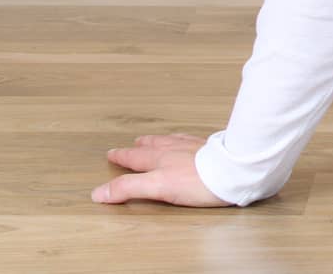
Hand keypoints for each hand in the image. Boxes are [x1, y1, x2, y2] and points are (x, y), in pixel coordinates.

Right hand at [93, 133, 230, 205]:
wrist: (234, 170)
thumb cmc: (198, 182)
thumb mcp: (157, 188)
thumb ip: (128, 189)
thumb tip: (98, 193)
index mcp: (160, 160)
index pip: (135, 160)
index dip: (122, 158)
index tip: (111, 154)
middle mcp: (175, 150)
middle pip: (151, 147)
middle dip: (138, 148)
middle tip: (130, 145)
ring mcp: (194, 147)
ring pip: (170, 141)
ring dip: (158, 141)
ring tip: (151, 140)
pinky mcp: (211, 148)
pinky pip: (191, 140)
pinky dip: (182, 139)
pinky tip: (186, 140)